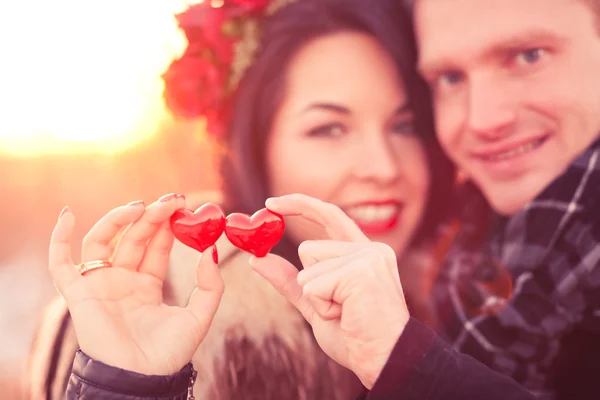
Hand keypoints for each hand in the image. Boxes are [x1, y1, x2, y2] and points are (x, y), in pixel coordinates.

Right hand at [49, 194, 223, 375]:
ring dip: (118, 219)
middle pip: (132, 238)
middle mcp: (122, 281)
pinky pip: (60, 263)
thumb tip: (210, 249)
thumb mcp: (199, 316)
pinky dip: (59, 239)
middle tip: (171, 200)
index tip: (182, 206)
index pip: (155, 247)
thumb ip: (210, 285)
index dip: (167, 226)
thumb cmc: (169, 354)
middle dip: (151, 217)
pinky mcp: (79, 295)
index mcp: (146, 286)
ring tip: (141, 206)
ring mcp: (100, 286)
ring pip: (102, 241)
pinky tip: (68, 215)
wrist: (143, 379)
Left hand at [249, 194, 409, 388]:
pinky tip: (346, 315)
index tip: (270, 202)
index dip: (300, 205)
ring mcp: (367, 257)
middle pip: (308, 249)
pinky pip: (312, 285)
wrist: (384, 361)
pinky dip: (321, 306)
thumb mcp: (315, 304)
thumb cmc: (355, 336)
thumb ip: (290, 280)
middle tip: (339, 309)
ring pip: (307, 267)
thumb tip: (256, 259)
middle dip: (310, 281)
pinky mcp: (360, 271)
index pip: (330, 216)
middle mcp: (369, 249)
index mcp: (364, 253)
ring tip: (346, 313)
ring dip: (316, 298)